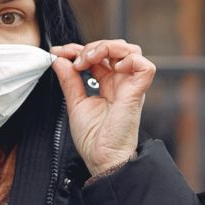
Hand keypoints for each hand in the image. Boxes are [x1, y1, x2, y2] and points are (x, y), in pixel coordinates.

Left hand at [52, 39, 155, 176]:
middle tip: (76, 59)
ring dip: (108, 47)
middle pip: (116, 48)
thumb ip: (69, 80)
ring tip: (89, 59)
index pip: (99, 56)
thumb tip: (60, 59)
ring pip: (131, 50)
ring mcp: (130, 86)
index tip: (60, 52)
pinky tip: (112, 67)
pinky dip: (128, 59)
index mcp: (108, 85)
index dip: (79, 49)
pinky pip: (144, 66)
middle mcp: (121, 83)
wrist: (102, 159)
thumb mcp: (75, 103)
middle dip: (93, 46)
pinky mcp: (137, 92)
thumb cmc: (94, 139)